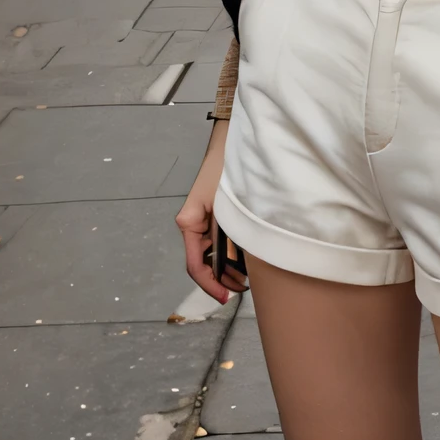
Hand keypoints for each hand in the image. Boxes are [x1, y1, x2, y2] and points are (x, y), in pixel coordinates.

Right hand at [175, 119, 245, 304]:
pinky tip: (248, 259)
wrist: (231, 141)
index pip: (196, 266)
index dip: (210, 286)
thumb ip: (227, 234)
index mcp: (189, 223)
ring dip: (229, 268)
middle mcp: (193, 224)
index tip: (227, 298)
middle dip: (223, 280)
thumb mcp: (226, 205)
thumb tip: (236, 265)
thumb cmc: (226, 169)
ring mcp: (204, 220)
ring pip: (214, 254)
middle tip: (245, 289)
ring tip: (250, 278)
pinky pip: (220, 241)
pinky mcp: (214, 215)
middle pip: (205, 263)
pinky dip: (232, 253)